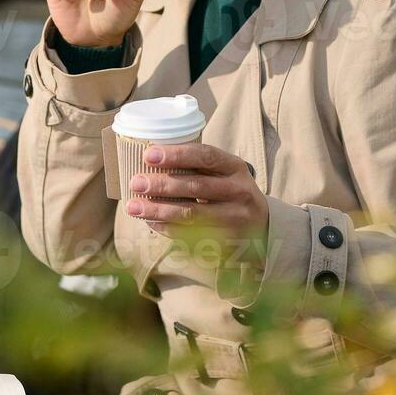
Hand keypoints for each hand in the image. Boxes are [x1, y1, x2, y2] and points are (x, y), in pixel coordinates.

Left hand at [124, 143, 268, 241]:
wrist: (262, 225)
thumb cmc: (230, 192)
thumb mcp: (223, 173)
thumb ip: (196, 167)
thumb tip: (148, 160)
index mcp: (235, 167)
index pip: (205, 156)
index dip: (176, 154)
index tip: (148, 155)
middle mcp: (239, 190)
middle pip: (196, 186)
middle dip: (161, 184)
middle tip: (136, 183)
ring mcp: (235, 217)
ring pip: (191, 213)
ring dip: (158, 210)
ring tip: (133, 207)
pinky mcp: (228, 239)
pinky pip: (192, 234)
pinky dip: (167, 228)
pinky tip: (150, 222)